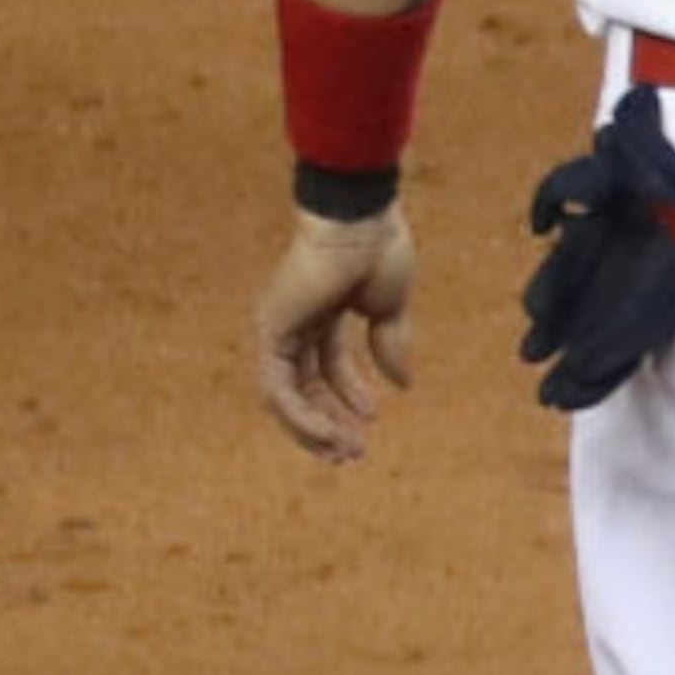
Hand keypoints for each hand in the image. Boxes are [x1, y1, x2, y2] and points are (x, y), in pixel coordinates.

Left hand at [255, 205, 417, 462]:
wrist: (360, 221)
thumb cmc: (378, 249)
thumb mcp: (390, 307)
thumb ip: (390, 345)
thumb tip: (403, 385)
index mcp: (322, 311)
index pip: (328, 366)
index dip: (350, 395)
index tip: (374, 418)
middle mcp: (294, 322)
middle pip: (305, 385)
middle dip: (329, 421)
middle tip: (352, 453)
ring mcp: (278, 328)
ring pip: (287, 394)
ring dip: (314, 427)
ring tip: (344, 452)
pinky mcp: (271, 333)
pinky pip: (278, 387)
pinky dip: (299, 415)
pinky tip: (326, 433)